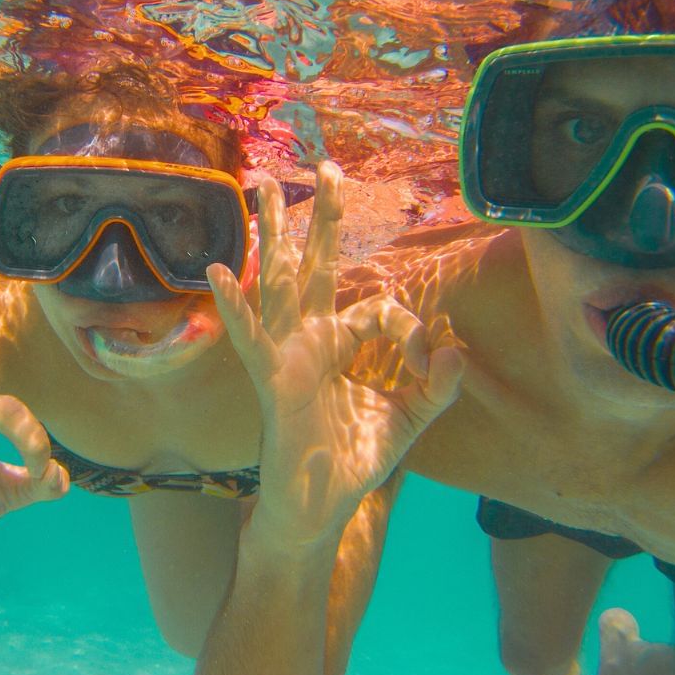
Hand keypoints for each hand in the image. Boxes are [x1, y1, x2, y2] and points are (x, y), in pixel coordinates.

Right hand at [209, 162, 462, 549]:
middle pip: (317, 265)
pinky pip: (251, 338)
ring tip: (263, 185)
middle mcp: (310, 339)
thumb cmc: (352, 461)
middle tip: (326, 166)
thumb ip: (436, 386)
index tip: (429, 361)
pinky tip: (217, 272)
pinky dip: (233, 307)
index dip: (413, 328)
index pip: (379, 308)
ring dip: (274, 232)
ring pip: (281, 281)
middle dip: (323, 217)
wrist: (320, 508)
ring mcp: (287, 354)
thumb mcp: (409, 419)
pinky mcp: (273, 379)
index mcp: (339, 343)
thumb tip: (456, 348)